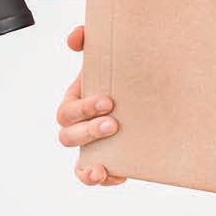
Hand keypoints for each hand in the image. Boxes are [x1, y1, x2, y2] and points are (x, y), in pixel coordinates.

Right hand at [55, 25, 125, 185]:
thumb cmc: (122, 70)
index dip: (84, 108)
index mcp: (76, 101)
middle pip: (68, 136)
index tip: (109, 101)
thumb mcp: (107, 51)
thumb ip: (88, 37)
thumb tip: (74, 39)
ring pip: (78, 163)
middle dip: (89, 131)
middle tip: (114, 123)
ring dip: (88, 166)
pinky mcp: (108, 159)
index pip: (67, 111)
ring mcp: (93, 145)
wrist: (148, 86)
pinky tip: (120, 175)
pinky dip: (104, 179)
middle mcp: (80, 126)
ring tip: (103, 167)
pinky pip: (96, 175)